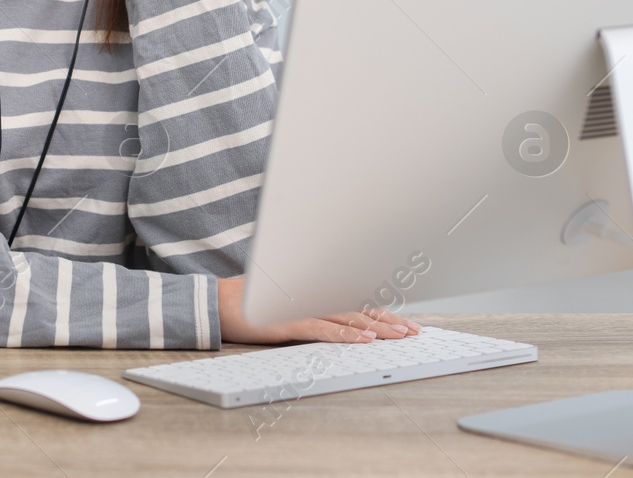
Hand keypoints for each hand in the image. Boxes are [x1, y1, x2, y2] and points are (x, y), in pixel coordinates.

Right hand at [217, 278, 419, 344]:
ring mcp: (301, 307)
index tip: (406, 322)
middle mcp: (312, 295)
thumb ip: (311, 306)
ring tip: (398, 335)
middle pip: (358, 307)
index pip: (355, 301)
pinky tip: (362, 339)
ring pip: (347, 317)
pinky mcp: (289, 320)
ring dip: (375, 327)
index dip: (383, 311)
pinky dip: (345, 334)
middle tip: (413, 331)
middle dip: (389, 320)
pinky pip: (323, 329)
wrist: (219, 303)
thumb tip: (339, 317)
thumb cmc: (252, 304)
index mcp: (315, 292)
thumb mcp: (288, 304)